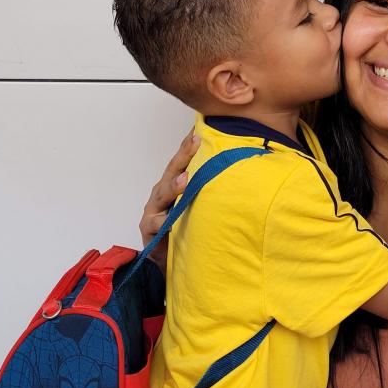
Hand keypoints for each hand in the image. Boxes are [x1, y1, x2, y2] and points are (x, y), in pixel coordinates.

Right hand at [139, 130, 200, 270]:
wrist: (169, 260)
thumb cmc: (187, 228)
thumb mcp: (199, 205)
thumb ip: (210, 188)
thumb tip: (238, 170)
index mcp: (174, 184)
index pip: (183, 161)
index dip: (190, 144)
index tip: (202, 128)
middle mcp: (162, 193)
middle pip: (173, 171)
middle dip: (183, 156)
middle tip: (195, 142)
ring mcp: (154, 210)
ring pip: (162, 194)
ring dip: (174, 186)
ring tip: (186, 179)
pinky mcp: (149, 229)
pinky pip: (156, 224)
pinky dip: (164, 221)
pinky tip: (170, 219)